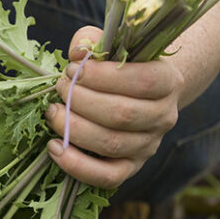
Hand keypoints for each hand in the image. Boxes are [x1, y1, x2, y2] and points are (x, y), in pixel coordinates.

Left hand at [44, 26, 183, 188]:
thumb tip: (78, 52)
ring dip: (74, 128)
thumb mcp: (112, 47)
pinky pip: (107, 176)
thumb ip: (94, 41)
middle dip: (81, 100)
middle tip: (59, 88)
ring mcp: (149, 145)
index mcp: (168, 82)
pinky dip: (77, 165)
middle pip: (121, 114)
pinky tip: (54, 147)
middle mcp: (163, 116)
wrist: (141, 97)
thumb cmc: (120, 68)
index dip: (102, 76)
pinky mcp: (132, 168)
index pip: (141, 81)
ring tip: (52, 112)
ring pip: (111, 144)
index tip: (73, 68)